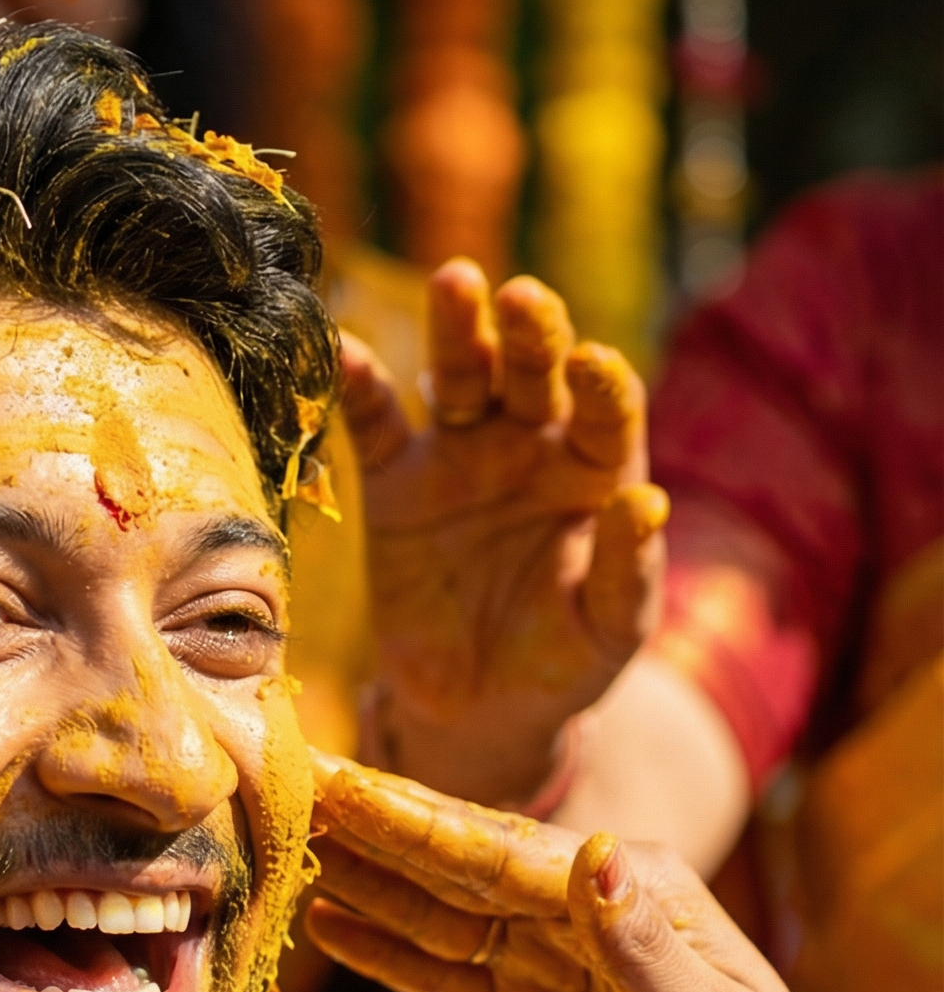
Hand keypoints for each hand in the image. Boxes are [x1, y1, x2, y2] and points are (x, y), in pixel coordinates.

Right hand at [302, 752, 938, 991]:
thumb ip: (637, 943)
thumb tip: (594, 851)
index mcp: (624, 887)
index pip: (494, 848)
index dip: (409, 819)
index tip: (338, 780)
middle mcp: (576, 906)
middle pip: (450, 861)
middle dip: (369, 824)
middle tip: (290, 778)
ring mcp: (547, 957)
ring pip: (433, 911)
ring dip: (361, 878)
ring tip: (287, 838)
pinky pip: (441, 972)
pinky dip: (383, 948)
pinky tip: (326, 918)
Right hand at [342, 264, 670, 806]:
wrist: (478, 708)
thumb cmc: (562, 661)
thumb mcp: (610, 627)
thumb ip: (627, 568)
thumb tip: (648, 502)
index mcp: (597, 469)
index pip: (606, 408)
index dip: (600, 386)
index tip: (591, 365)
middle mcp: (531, 444)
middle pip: (533, 373)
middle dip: (530, 333)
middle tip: (521, 298)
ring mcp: (460, 457)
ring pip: (462, 377)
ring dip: (457, 331)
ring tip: (455, 283)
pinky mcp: (395, 484)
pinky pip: (375, 427)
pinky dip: (358, 388)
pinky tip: (343, 350)